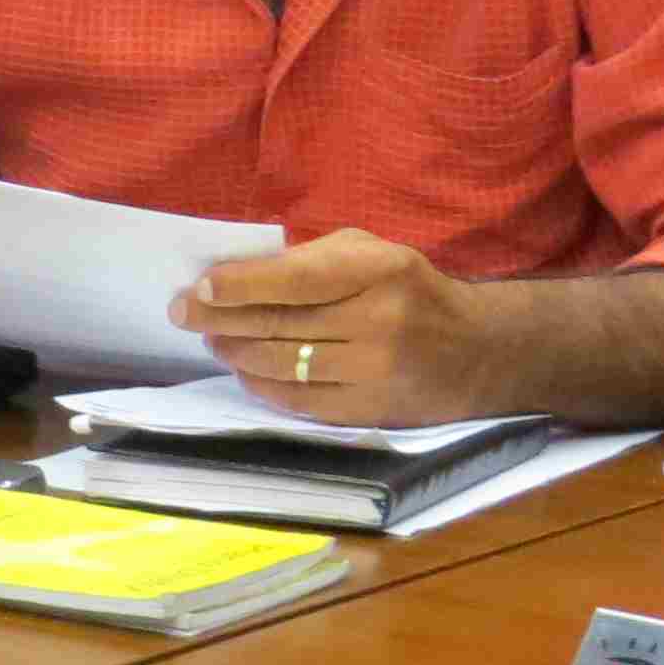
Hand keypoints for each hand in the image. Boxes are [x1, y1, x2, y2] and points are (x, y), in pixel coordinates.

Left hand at [174, 227, 499, 425]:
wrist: (479, 351)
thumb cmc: (410, 290)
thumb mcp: (373, 253)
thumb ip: (312, 260)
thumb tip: (237, 277)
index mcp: (380, 270)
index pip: (294, 280)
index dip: (240, 285)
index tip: (200, 288)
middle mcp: (379, 321)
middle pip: (279, 324)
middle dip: (220, 318)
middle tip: (184, 313)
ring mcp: (375, 371)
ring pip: (282, 365)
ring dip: (235, 352)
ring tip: (215, 338)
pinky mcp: (370, 411)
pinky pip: (298, 401)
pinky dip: (262, 385)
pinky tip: (245, 369)